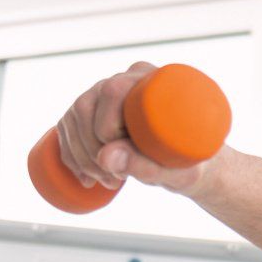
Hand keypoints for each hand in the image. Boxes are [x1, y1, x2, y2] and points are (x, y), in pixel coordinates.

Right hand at [53, 61, 216, 197]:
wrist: (193, 165)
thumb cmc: (191, 164)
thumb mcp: (176, 171)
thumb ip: (146, 165)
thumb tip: (107, 156)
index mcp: (152, 80)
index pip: (113, 91)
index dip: (107, 126)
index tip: (123, 156)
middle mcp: (126, 81)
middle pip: (86, 105)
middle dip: (91, 148)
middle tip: (114, 178)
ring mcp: (107, 95)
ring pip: (73, 117)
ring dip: (81, 156)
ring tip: (108, 181)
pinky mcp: (96, 111)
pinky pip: (67, 127)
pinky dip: (71, 155)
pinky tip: (86, 177)